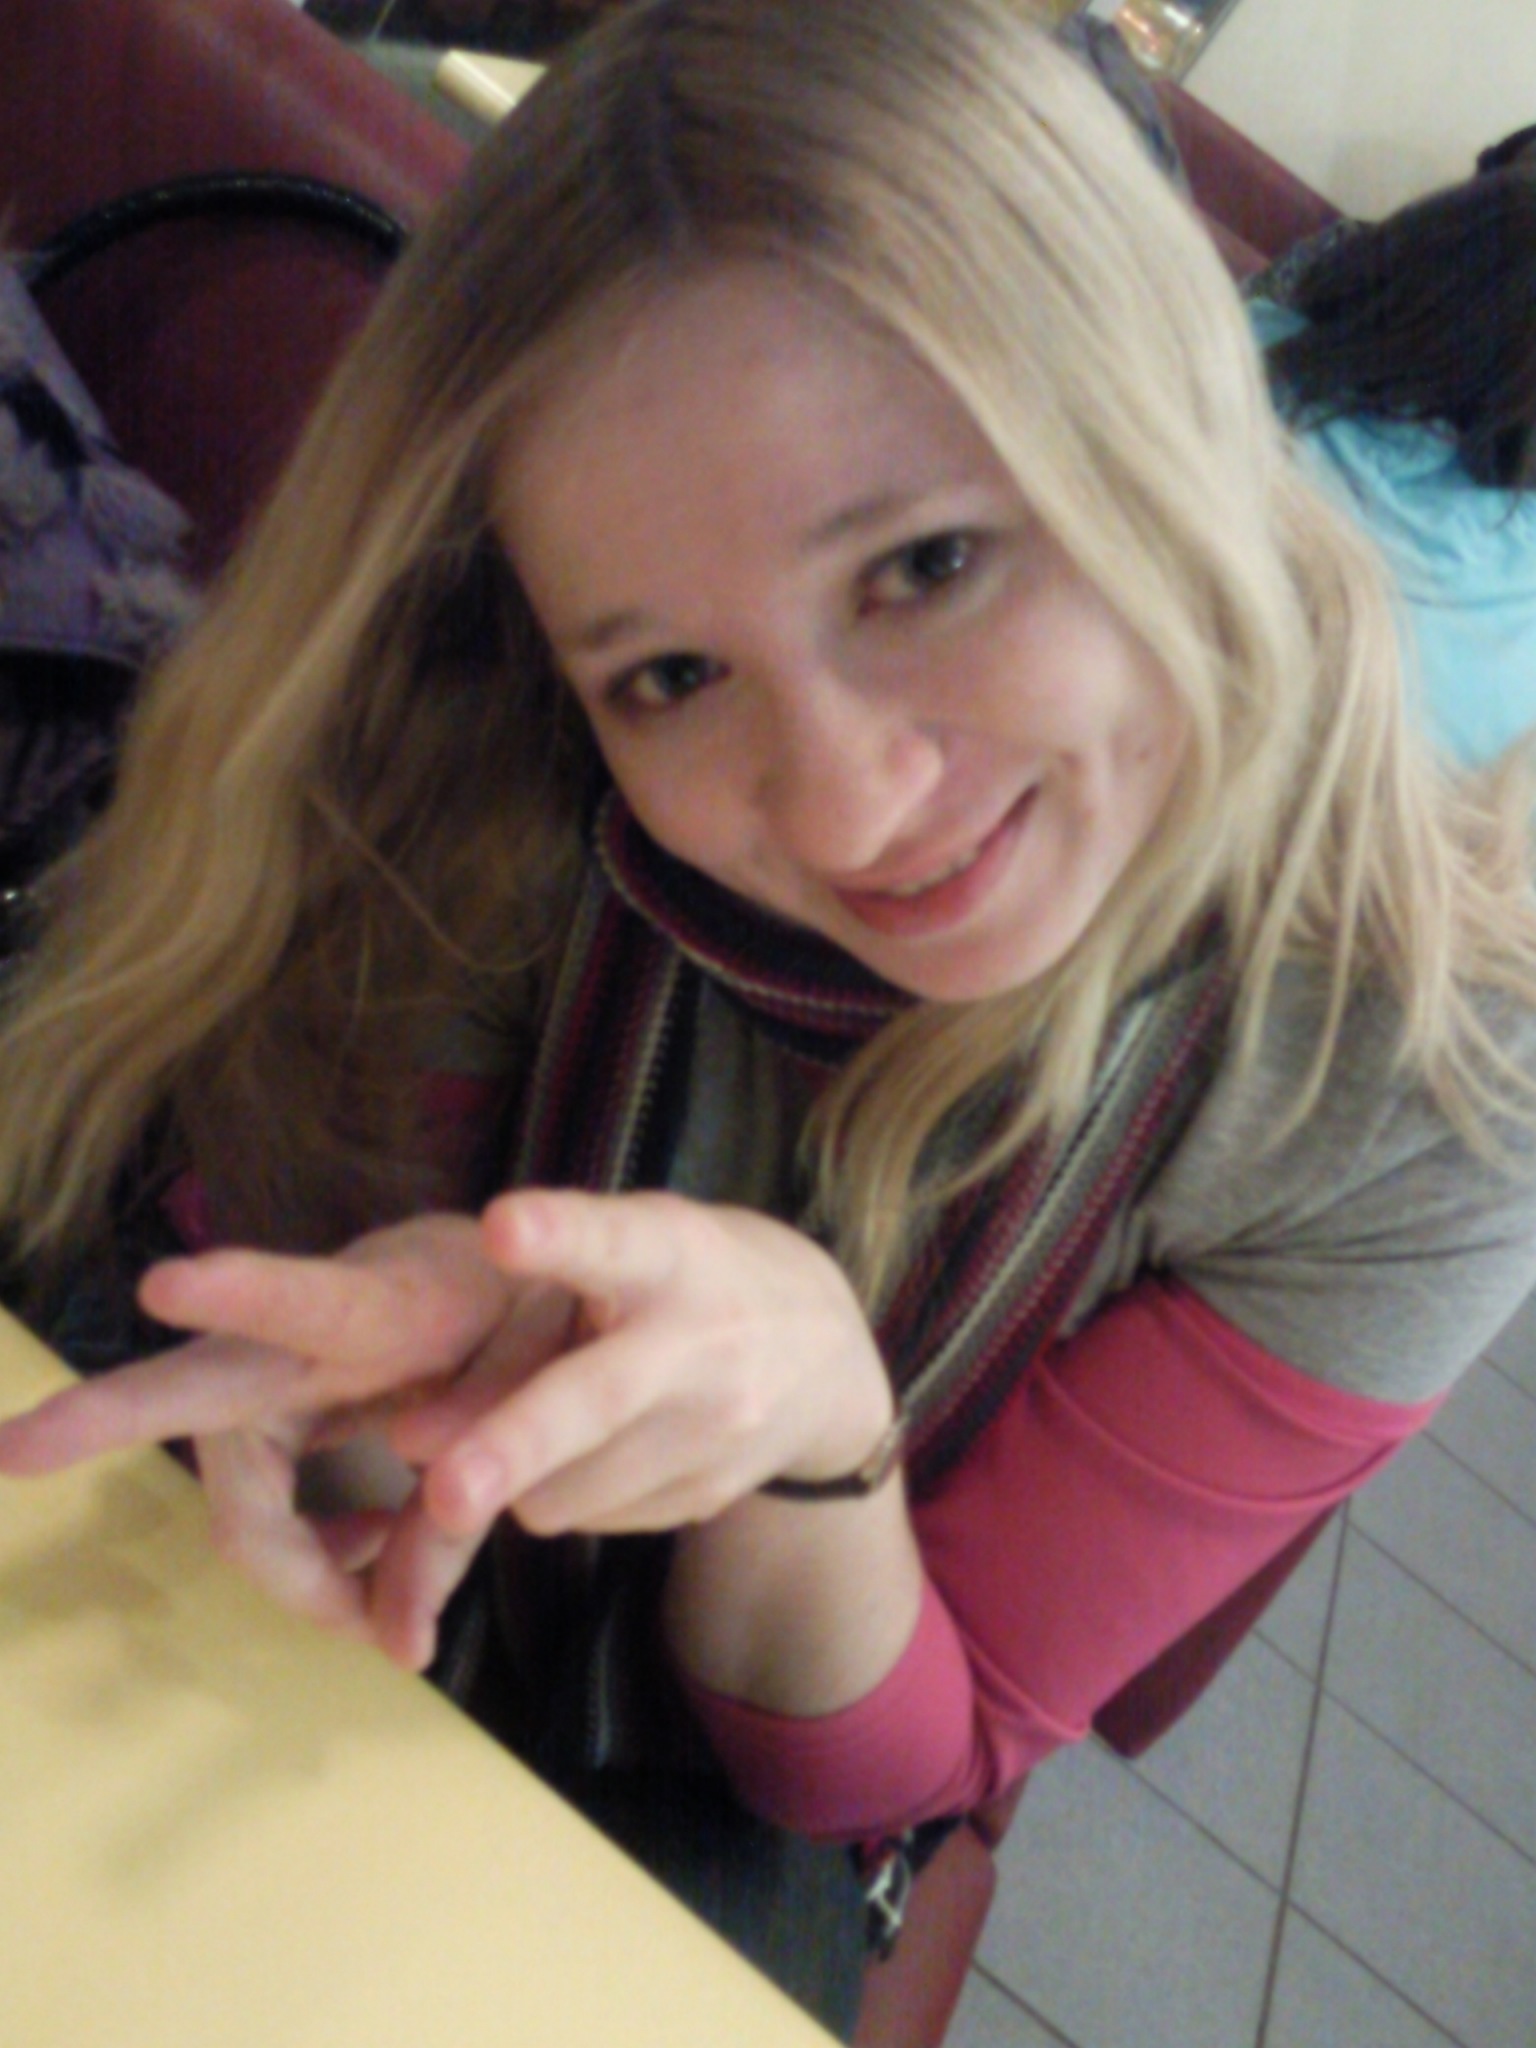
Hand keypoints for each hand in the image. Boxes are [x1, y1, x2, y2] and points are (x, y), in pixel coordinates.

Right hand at [0, 1215, 579, 1657]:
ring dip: (292, 1566)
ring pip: (238, 1496)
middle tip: (12, 1450)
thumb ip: (469, 1508)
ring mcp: (280, 1373)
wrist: (523, 1261)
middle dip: (106, 1414)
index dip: (239, 1288)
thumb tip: (400, 1653)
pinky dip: (308, 1555)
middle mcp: (303, 1336)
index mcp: (382, 1302)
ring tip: (373, 1601)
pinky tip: (369, 1549)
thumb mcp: (541, 1391)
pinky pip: (264, 1505)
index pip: (307, 1297)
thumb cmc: (529, 1306)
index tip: (163, 1281)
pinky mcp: (281, 1410)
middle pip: (195, 1386)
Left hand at [371, 1188, 894, 1663]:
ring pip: (566, 1489)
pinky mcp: (710, 1496)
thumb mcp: (617, 1267)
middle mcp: (701, 1341)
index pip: (611, 1241)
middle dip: (516, 1444)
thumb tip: (408, 1442)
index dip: (557, 1235)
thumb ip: (515, 1334)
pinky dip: (564, 1494)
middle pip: (595, 1399)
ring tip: (526, 1432)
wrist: (825, 1357)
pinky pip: (589, 1519)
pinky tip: (594, 1451)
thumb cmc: (683, 1284)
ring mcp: (715, 1428)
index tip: (500, 1226)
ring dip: (516, 1477)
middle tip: (442, 1492)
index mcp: (669, 1254)